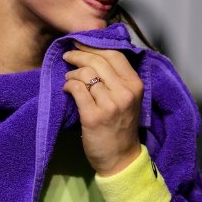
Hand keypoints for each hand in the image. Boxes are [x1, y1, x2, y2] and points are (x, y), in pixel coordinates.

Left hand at [61, 42, 143, 175]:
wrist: (121, 158)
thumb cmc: (121, 127)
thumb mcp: (128, 99)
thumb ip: (117, 79)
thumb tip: (95, 54)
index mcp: (135, 85)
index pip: (114, 54)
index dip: (94, 46)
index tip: (80, 43)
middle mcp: (125, 92)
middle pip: (97, 61)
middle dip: (78, 54)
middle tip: (67, 56)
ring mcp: (110, 104)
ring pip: (85, 74)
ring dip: (72, 73)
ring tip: (68, 78)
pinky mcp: (94, 116)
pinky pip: (77, 89)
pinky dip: (68, 85)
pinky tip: (66, 89)